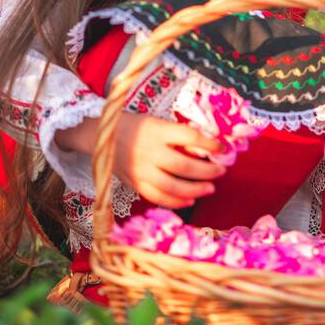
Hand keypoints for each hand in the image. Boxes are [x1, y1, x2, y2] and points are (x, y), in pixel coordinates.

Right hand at [112, 111, 227, 207]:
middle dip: (207, 171)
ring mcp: (140, 170)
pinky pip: (157, 197)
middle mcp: (149, 151)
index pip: (189, 137)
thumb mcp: (157, 123)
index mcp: (157, 130)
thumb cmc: (136, 127)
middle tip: (221, 172)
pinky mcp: (134, 184)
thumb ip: (178, 136)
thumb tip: (206, 149)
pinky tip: (190, 200)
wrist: (101, 136)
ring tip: (210, 188)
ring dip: (195, 189)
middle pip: (184, 166)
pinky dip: (175, 202)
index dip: (210, 144)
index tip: (223, 148)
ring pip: (172, 186)